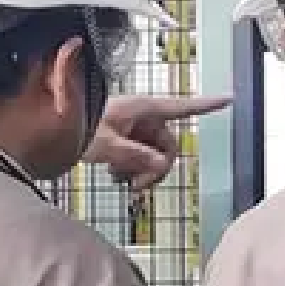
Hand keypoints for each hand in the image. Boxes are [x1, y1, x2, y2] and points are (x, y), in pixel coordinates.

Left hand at [86, 94, 230, 191]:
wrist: (55, 130)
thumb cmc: (77, 127)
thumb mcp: (104, 143)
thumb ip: (134, 155)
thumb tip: (161, 165)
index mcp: (142, 108)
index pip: (181, 106)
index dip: (206, 104)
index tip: (229, 98)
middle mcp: (143, 118)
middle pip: (168, 146)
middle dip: (155, 168)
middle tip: (135, 186)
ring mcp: (136, 129)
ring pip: (155, 156)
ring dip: (140, 171)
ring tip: (117, 178)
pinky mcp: (127, 140)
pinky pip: (141, 158)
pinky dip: (131, 169)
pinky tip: (113, 172)